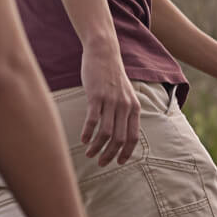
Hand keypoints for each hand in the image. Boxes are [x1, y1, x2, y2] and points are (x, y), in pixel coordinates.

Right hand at [80, 37, 140, 164]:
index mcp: (134, 107)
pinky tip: (83, 139)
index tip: (119, 162)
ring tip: (89, 154)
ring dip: (97, 147)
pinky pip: (92, 120)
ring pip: (105, 133)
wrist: (104, 54)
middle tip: (101, 162)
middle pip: (119, 138)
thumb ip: (124, 112)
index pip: (133, 137)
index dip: (126, 152)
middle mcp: (124, 106)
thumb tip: (120, 133)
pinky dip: (87, 133)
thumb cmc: (112, 76)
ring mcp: (110, 101)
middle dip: (110, 155)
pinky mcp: (96, 96)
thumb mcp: (125, 94)